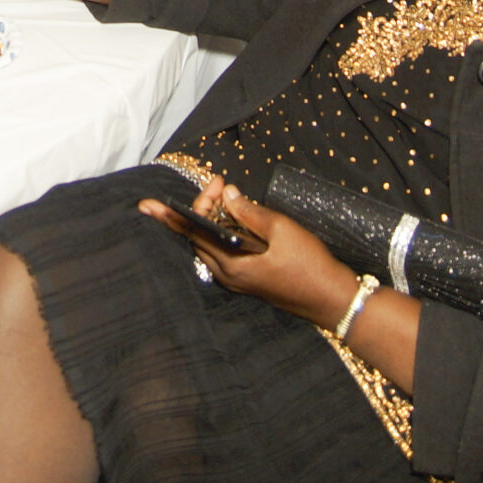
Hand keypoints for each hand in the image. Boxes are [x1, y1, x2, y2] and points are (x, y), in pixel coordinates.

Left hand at [138, 180, 359, 326]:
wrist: (332, 298)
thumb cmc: (310, 265)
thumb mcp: (282, 230)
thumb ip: (250, 211)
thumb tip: (226, 194)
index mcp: (231, 263)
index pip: (192, 235)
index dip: (170, 216)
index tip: (150, 202)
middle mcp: (227, 274)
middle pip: (198, 237)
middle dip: (200, 207)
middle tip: (217, 183)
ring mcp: (236, 279)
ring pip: (209, 245)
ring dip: (210, 219)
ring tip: (221, 194)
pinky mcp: (247, 279)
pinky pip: (222, 252)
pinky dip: (221, 232)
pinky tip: (233, 216)